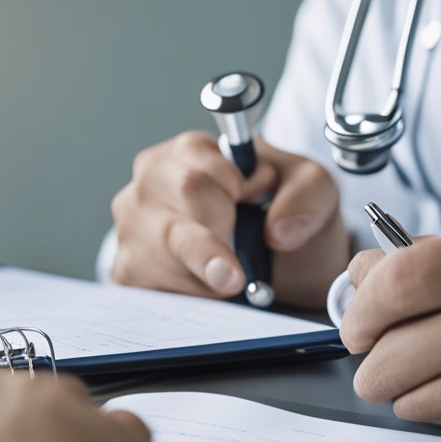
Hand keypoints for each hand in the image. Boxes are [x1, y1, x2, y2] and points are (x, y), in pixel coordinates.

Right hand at [111, 132, 349, 307]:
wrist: (277, 259)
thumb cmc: (281, 213)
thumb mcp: (312, 189)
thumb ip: (306, 195)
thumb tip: (278, 232)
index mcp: (188, 151)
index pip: (196, 176)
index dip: (232, 195)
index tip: (251, 199)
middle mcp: (148, 183)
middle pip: (177, 218)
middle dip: (221, 237)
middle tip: (241, 237)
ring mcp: (132, 226)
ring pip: (166, 255)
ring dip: (210, 269)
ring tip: (229, 262)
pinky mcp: (128, 269)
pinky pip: (155, 286)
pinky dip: (194, 291)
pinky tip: (207, 280)